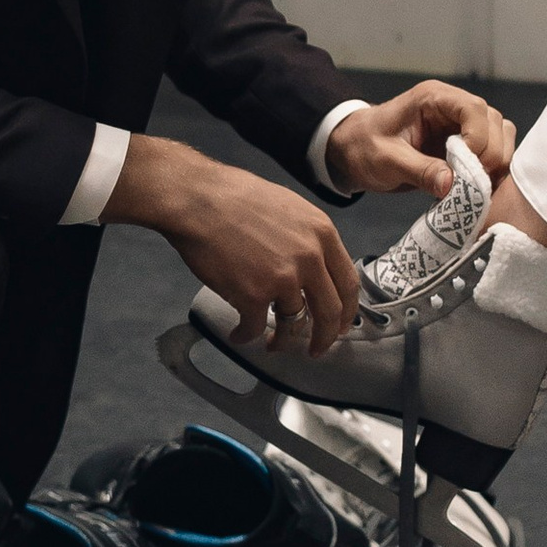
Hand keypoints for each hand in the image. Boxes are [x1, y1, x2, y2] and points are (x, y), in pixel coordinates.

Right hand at [105, 134, 360, 351]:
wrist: (198, 199)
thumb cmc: (235, 197)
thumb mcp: (290, 208)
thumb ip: (308, 238)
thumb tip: (314, 265)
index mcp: (322, 233)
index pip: (348, 282)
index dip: (347, 311)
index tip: (340, 326)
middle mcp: (310, 257)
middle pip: (329, 311)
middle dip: (324, 337)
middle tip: (316, 349)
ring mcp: (283, 278)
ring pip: (294, 324)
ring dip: (283, 340)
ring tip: (273, 343)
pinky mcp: (253, 295)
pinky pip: (256, 328)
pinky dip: (246, 335)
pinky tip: (239, 333)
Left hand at [326, 80, 516, 197]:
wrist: (354, 151)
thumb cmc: (365, 148)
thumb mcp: (387, 161)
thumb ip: (419, 171)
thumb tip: (452, 186)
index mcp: (434, 99)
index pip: (474, 109)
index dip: (478, 139)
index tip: (468, 169)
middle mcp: (453, 106)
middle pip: (494, 122)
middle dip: (490, 155)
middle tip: (473, 185)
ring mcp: (461, 125)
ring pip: (500, 135)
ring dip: (496, 163)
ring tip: (476, 187)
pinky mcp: (465, 144)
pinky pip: (493, 151)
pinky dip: (492, 170)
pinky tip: (476, 187)